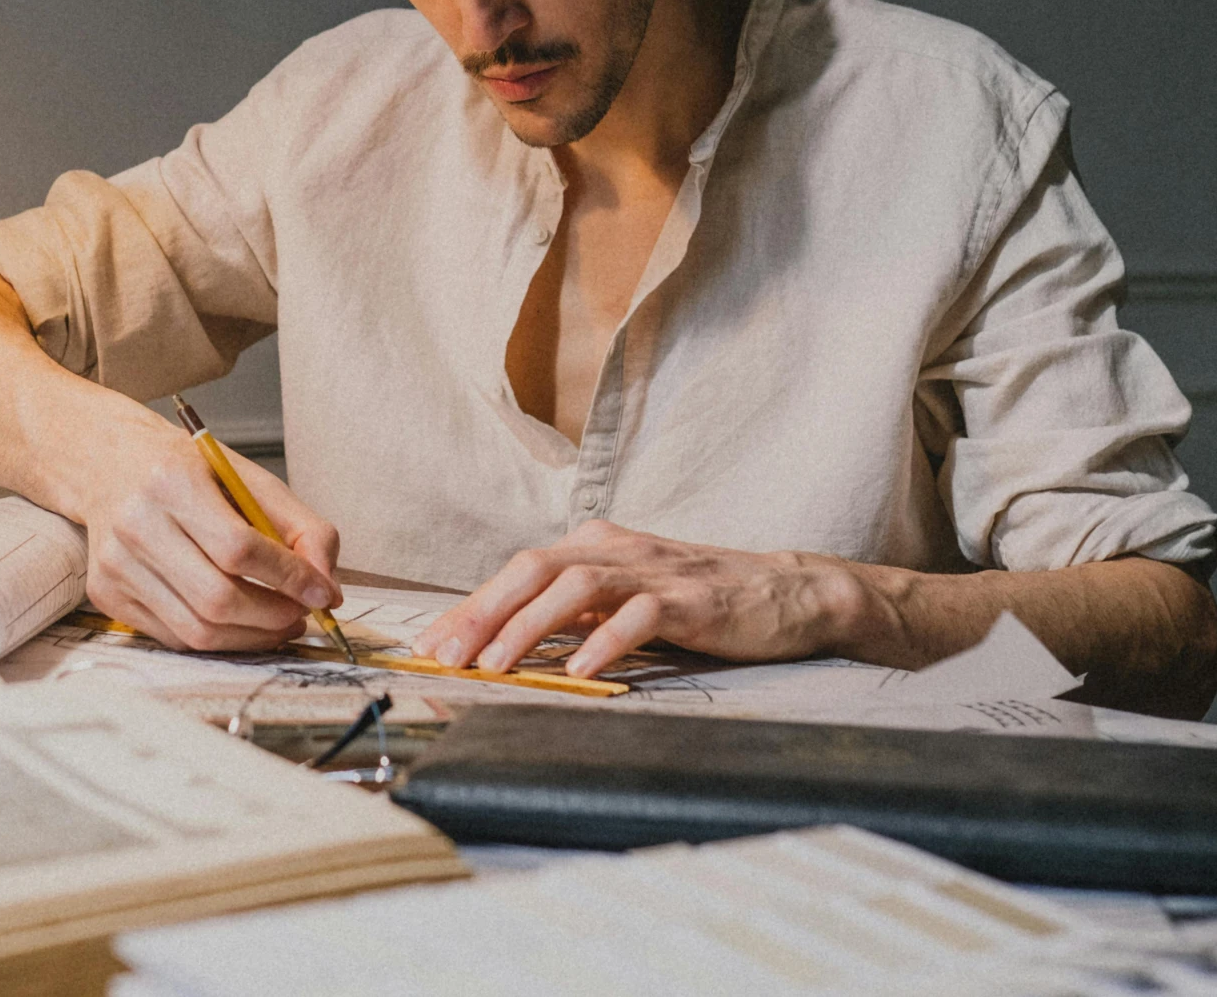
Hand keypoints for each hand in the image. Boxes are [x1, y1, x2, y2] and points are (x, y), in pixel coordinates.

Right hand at [74, 408, 341, 652]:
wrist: (107, 463)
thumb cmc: (184, 470)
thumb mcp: (247, 478)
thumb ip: (299, 526)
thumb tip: (326, 588)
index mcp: (171, 482)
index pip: (238, 547)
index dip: (288, 577)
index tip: (321, 592)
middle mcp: (136, 524)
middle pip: (217, 597)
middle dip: (273, 616)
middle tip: (301, 613)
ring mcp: (115, 565)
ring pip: (197, 629)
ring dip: (251, 637)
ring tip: (278, 622)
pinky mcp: (106, 594)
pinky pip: (174, 637)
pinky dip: (217, 639)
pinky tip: (239, 623)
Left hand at [412, 520, 865, 676]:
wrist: (788, 594)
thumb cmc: (699, 604)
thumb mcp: (625, 605)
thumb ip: (574, 618)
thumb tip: (505, 647)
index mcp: (592, 546)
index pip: (515, 573)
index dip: (469, 608)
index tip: (429, 646)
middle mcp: (614, 549)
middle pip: (532, 570)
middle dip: (482, 614)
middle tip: (446, 657)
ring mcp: (652, 570)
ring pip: (574, 587)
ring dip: (527, 627)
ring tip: (497, 665)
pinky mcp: (690, 598)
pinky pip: (638, 615)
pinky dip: (605, 642)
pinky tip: (581, 670)